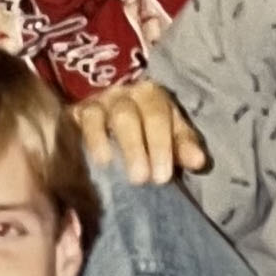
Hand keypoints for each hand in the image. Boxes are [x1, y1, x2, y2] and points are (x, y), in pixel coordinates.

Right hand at [70, 79, 207, 182]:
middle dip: (135, 147)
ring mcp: (98, 103)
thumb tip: (199, 161)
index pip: (159, 115)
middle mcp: (124, 94)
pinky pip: (80, 122)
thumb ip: (183, 148)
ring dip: (106, 143)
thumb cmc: (149, 135)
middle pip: (128, 116)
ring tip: (114, 168)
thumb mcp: (170, 138)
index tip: (163, 177)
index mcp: (152, 96)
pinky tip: (97, 161)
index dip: (161, 145)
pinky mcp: (76, 114)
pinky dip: (89, 140)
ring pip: (100, 117)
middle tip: (141, 180)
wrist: (110, 129)